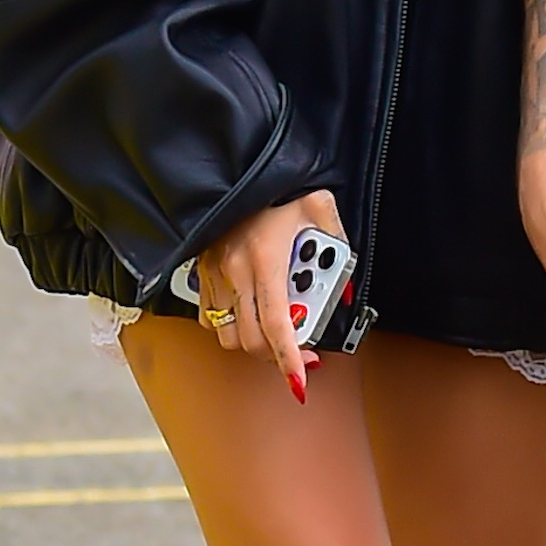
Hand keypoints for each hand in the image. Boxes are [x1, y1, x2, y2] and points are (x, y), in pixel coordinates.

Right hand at [197, 189, 343, 400]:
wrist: (241, 164)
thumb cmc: (283, 186)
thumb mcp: (320, 208)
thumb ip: (337, 248)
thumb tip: (343, 292)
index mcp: (266, 258)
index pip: (276, 324)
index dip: (288, 358)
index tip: (300, 380)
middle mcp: (235, 271)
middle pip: (251, 340)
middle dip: (277, 356)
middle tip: (301, 352)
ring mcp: (214, 274)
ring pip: (228, 336)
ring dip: (252, 343)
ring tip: (274, 332)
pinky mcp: (201, 272)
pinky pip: (211, 318)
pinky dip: (230, 326)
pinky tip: (248, 313)